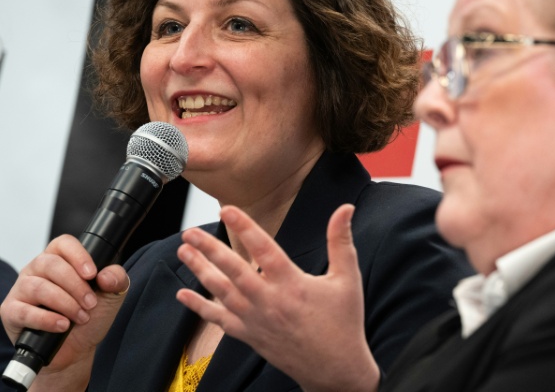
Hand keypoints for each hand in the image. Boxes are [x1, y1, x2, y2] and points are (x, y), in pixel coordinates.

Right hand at [0, 235, 129, 389]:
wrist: (77, 349)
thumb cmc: (90, 316)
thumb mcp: (111, 296)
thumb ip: (117, 279)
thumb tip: (106, 275)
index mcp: (60, 259)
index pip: (63, 243)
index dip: (78, 256)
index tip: (92, 274)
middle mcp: (37, 270)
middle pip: (51, 264)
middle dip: (76, 286)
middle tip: (90, 303)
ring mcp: (22, 290)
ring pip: (38, 287)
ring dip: (64, 303)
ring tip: (80, 317)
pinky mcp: (11, 312)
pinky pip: (24, 311)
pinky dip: (47, 320)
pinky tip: (62, 325)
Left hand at [176, 204, 379, 391]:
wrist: (335, 369)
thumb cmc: (343, 323)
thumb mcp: (348, 278)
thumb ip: (341, 241)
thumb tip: (345, 209)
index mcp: (292, 284)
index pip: (263, 249)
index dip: (244, 227)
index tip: (227, 209)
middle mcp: (269, 301)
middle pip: (232, 270)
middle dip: (209, 248)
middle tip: (190, 231)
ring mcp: (255, 320)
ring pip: (221, 291)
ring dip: (200, 270)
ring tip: (184, 251)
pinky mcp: (249, 335)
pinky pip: (219, 320)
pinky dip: (200, 307)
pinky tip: (184, 294)